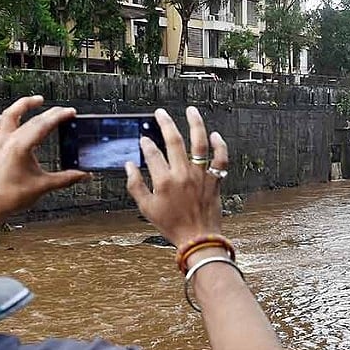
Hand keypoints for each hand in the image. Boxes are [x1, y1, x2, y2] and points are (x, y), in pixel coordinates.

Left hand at [0, 95, 88, 218]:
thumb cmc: (13, 195)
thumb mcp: (44, 185)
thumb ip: (66, 178)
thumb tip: (84, 175)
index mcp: (21, 147)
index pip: (43, 125)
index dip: (59, 117)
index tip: (70, 112)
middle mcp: (8, 141)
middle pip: (31, 119)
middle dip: (50, 113)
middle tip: (64, 111)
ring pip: (9, 115)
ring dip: (22, 105)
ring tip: (36, 100)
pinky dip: (3, 119)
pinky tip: (9, 117)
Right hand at [126, 107, 228, 246]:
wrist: (198, 239)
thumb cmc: (171, 225)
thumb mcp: (146, 208)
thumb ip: (136, 185)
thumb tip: (129, 166)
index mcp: (164, 181)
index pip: (152, 153)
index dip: (146, 144)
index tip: (143, 139)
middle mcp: (183, 174)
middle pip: (174, 141)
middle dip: (165, 124)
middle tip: (160, 113)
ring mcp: (201, 176)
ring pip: (200, 143)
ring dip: (195, 124)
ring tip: (191, 110)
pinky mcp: (215, 180)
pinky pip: (221, 159)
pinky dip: (220, 145)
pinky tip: (214, 135)